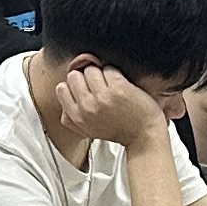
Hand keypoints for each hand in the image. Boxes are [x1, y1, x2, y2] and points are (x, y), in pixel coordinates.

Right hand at [50, 61, 167, 149]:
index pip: (62, 88)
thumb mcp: (88, 130)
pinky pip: (109, 69)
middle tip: (99, 87)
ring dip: (101, 74)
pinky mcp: (118, 88)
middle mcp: (87, 107)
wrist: (144, 136)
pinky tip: (121, 85)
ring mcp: (103, 97)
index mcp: (77, 118)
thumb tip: (64, 95)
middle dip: (86, 78)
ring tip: (111, 86)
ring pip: (91, 70)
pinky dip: (115, 74)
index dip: (74, 86)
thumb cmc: (119, 131)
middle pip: (74, 75)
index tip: (85, 89)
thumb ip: (72, 117)